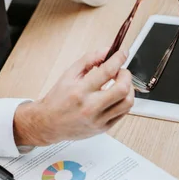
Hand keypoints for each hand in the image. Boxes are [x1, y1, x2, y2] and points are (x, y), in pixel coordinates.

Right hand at [13, 49, 133, 146]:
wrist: (49, 123)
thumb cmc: (58, 99)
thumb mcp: (69, 74)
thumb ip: (88, 60)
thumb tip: (106, 51)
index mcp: (80, 90)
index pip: (107, 71)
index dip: (118, 59)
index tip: (122, 53)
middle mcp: (90, 106)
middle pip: (122, 89)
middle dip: (126, 75)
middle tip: (121, 71)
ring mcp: (98, 119)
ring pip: (127, 103)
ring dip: (129, 89)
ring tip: (120, 83)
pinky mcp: (103, 128)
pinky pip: (123, 113)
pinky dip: (124, 100)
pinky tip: (116, 95)